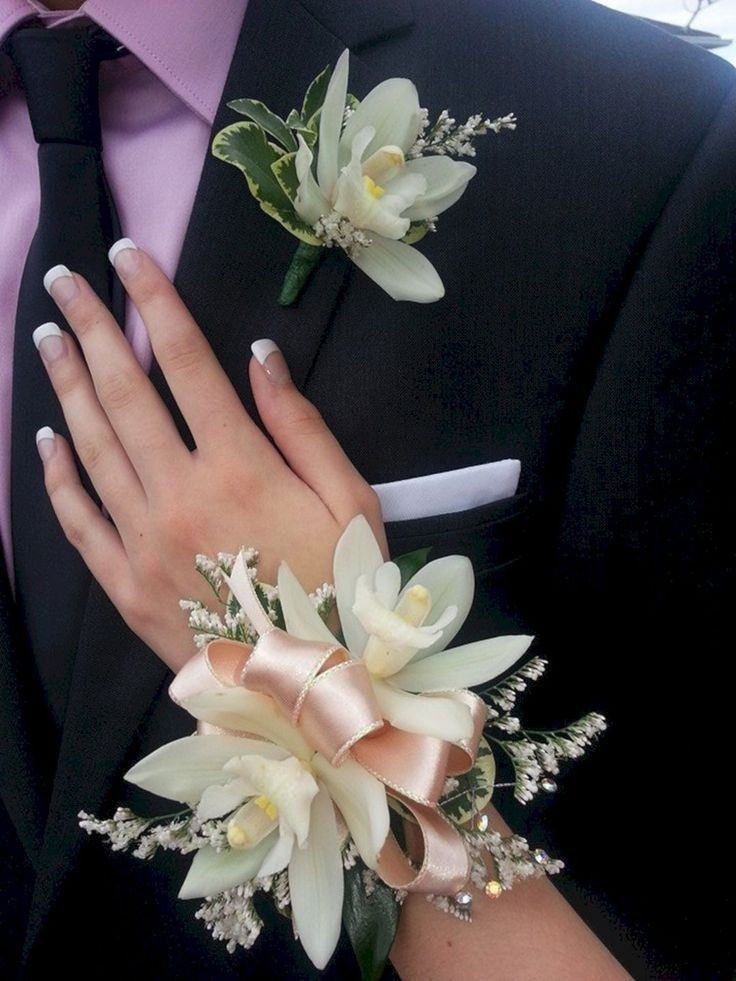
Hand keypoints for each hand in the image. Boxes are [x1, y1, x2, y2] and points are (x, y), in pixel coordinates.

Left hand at [35, 240, 388, 672]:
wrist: (310, 695)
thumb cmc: (342, 592)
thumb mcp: (349, 501)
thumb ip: (301, 425)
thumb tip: (260, 355)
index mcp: (239, 466)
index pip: (185, 360)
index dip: (154, 299)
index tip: (126, 255)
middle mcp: (178, 493)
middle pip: (123, 392)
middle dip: (91, 327)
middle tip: (62, 279)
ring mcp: (142, 541)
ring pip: (92, 447)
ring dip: (66, 386)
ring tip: (48, 337)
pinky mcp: (123, 585)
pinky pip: (78, 521)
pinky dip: (58, 476)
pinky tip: (45, 439)